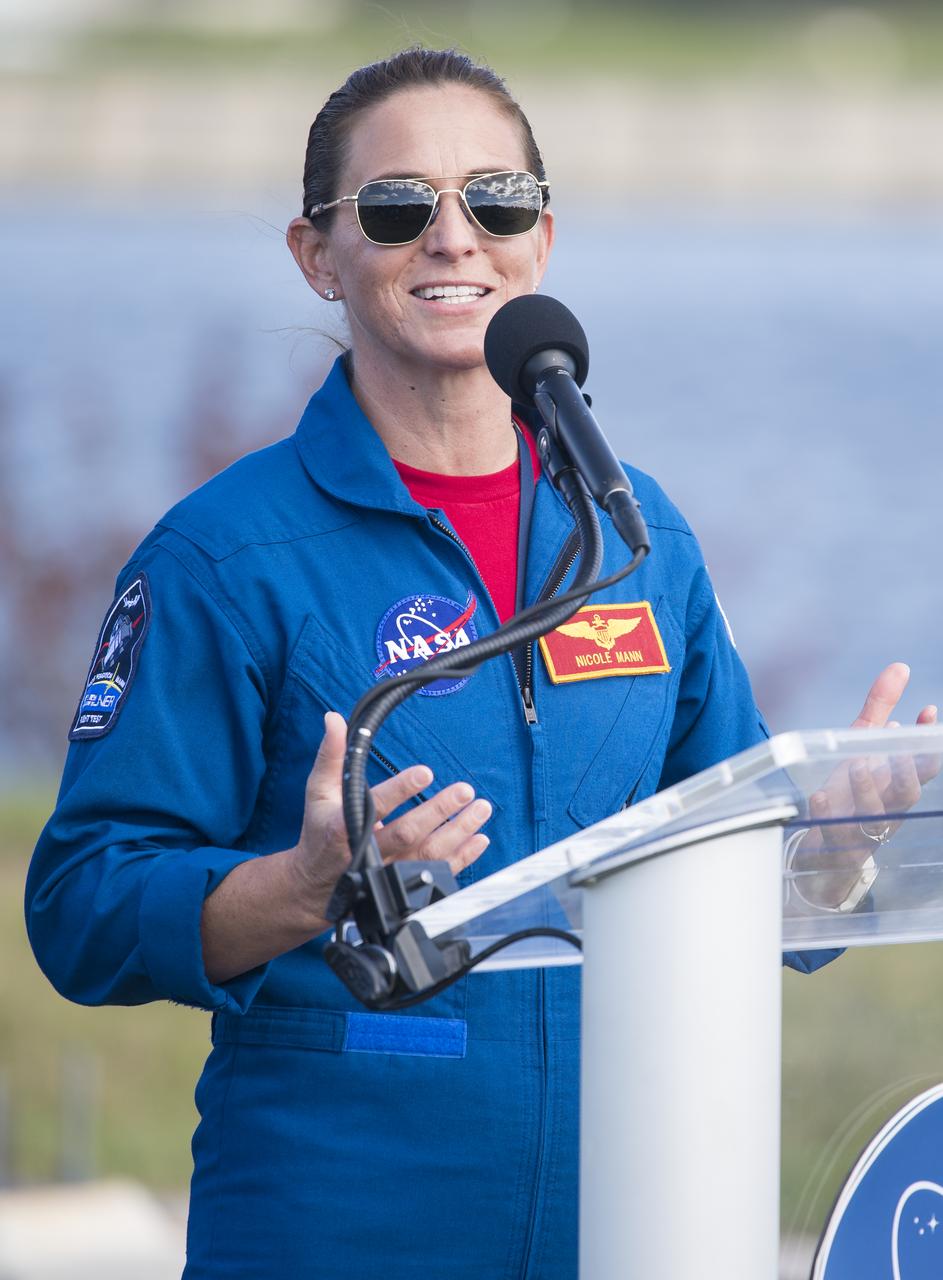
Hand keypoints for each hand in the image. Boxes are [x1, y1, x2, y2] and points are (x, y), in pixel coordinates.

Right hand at [291, 712, 490, 921]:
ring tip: (480, 808)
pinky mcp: (403, 883)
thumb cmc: (320, 830)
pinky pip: (436, 872)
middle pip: (409, 833)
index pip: (377, 805)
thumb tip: (334, 719)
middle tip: (464, 790)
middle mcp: (368, 853)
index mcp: (345, 826)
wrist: (317, 884)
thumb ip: (330, 756)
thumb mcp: (318, 792)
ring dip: (458, 832)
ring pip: (428, 855)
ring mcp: (388, 871)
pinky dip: (462, 857)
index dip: (401, 789)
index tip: (426, 772)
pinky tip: (479, 838)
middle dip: (439, 811)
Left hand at [793, 663, 937, 906]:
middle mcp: (886, 807)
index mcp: (896, 783)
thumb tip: (900, 666)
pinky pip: (835, 833)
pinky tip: (821, 795)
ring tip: (858, 764)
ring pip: (875, 817)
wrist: (824, 844)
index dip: (928, 742)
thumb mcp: (861, 744)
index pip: (922, 764)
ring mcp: (861, 828)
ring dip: (868, 789)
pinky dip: (828, 813)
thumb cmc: (850, 788)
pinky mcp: (835, 844)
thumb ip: (880, 707)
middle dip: (906, 771)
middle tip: (899, 750)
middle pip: (907, 794)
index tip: (928, 712)